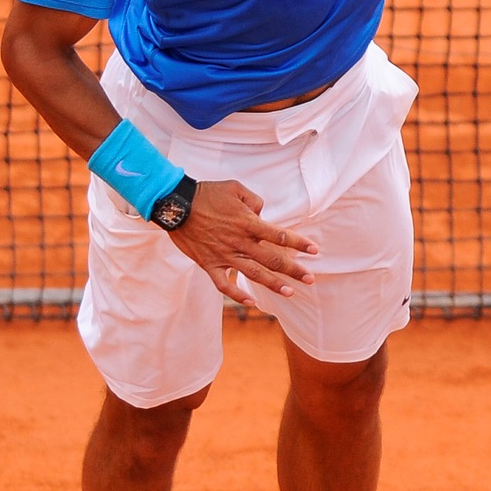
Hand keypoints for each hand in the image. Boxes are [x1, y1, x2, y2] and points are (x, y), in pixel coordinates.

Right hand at [167, 178, 315, 309]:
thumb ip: (254, 201)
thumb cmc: (207, 194)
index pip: (279, 236)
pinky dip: (237, 295)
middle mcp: (240, 242)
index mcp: (248, 223)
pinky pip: (223, 285)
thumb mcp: (235, 188)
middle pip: (272, 259)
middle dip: (294, 269)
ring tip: (290, 292)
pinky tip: (250, 302)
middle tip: (310, 279)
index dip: (299, 243)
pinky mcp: (209, 265)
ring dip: (273, 284)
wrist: (176, 205)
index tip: (314, 250)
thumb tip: (262, 213)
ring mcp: (224, 256)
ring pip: (253, 274)